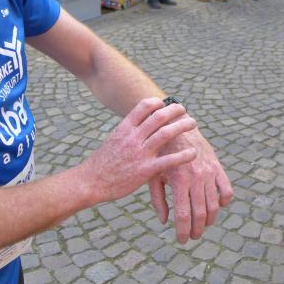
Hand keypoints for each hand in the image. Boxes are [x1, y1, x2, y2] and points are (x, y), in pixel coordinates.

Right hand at [80, 98, 197, 203]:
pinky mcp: (145, 170)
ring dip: (182, 126)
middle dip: (174, 110)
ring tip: (192, 124)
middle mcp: (132, 137)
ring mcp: (139, 153)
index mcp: (124, 128)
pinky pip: (169, 160)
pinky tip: (194, 153)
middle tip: (184, 110)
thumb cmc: (101, 163)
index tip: (164, 103)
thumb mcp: (113, 140)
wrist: (90, 182)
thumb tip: (139, 125)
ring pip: (166, 133)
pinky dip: (184, 155)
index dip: (157, 102)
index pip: (143, 106)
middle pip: (158, 116)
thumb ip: (128, 133)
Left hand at [148, 102, 232, 242]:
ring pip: (214, 205)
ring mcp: (209, 172)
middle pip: (200, 214)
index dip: (183, 231)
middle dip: (197, 230)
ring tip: (202, 226)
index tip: (182, 240)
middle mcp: (196, 177)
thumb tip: (163, 221)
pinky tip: (216, 206)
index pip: (184, 215)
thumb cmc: (159, 151)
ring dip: (209, 220)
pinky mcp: (217, 166)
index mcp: (179, 179)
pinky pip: (227, 189)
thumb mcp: (153, 173)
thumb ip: (158, 199)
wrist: (174, 123)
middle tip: (192, 237)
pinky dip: (224, 201)